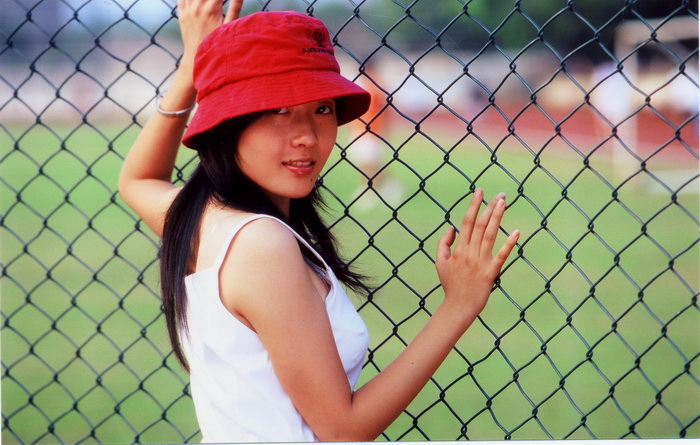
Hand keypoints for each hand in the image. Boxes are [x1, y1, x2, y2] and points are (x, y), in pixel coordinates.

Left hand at [177, 0, 242, 66]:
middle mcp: (197, 8)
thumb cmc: (217, 46)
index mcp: (211, 10)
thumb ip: (235, 8)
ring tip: (208, 5)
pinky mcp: (182, 15)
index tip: (222, 1)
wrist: (198, 59)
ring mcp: (187, 11)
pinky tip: (197, 2)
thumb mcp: (228, 27)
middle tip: (217, 5)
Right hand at [435, 189, 518, 316]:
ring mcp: (481, 262)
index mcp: (458, 249)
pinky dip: (509, 244)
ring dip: (497, 217)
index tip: (479, 191)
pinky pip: (501, 255)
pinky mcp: (491, 272)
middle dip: (489, 207)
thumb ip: (443, 243)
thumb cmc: (450, 284)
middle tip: (499, 194)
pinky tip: (516, 232)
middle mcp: (470, 252)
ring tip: (503, 203)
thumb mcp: (439, 262)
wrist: (458, 306)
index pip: (466, 222)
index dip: (473, 205)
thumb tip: (451, 228)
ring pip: (490, 235)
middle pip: (480, 225)